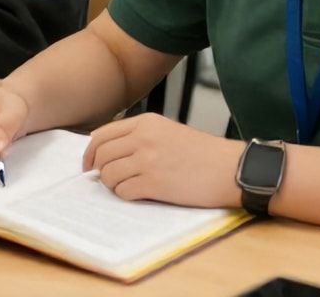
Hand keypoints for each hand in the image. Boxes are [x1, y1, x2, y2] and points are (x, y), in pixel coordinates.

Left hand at [82, 113, 243, 206]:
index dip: (90, 152)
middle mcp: (142, 138)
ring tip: (127, 186)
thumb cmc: (202, 153)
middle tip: (106, 179)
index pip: (101, 135)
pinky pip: (123, 191)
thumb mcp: (167, 131)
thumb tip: (107, 152)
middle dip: (99, 170)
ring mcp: (147, 160)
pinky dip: (126, 195)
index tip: (89, 164)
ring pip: (109, 175)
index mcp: (145, 122)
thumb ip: (138, 136)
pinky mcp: (154, 183)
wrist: (229, 168)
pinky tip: (139, 194)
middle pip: (101, 155)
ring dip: (113, 184)